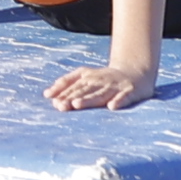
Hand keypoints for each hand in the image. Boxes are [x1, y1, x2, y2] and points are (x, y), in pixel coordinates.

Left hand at [44, 61, 159, 112]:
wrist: (134, 72)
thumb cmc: (104, 79)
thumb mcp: (84, 77)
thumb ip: (66, 83)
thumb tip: (46, 94)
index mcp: (88, 77)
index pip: (73, 86)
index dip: (64, 94)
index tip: (54, 102)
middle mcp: (100, 81)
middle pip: (84, 90)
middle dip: (72, 98)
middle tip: (61, 106)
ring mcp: (115, 86)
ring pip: (100, 94)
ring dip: (89, 99)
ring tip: (77, 105)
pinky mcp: (130, 92)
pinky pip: (124, 97)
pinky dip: (119, 101)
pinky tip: (112, 107)